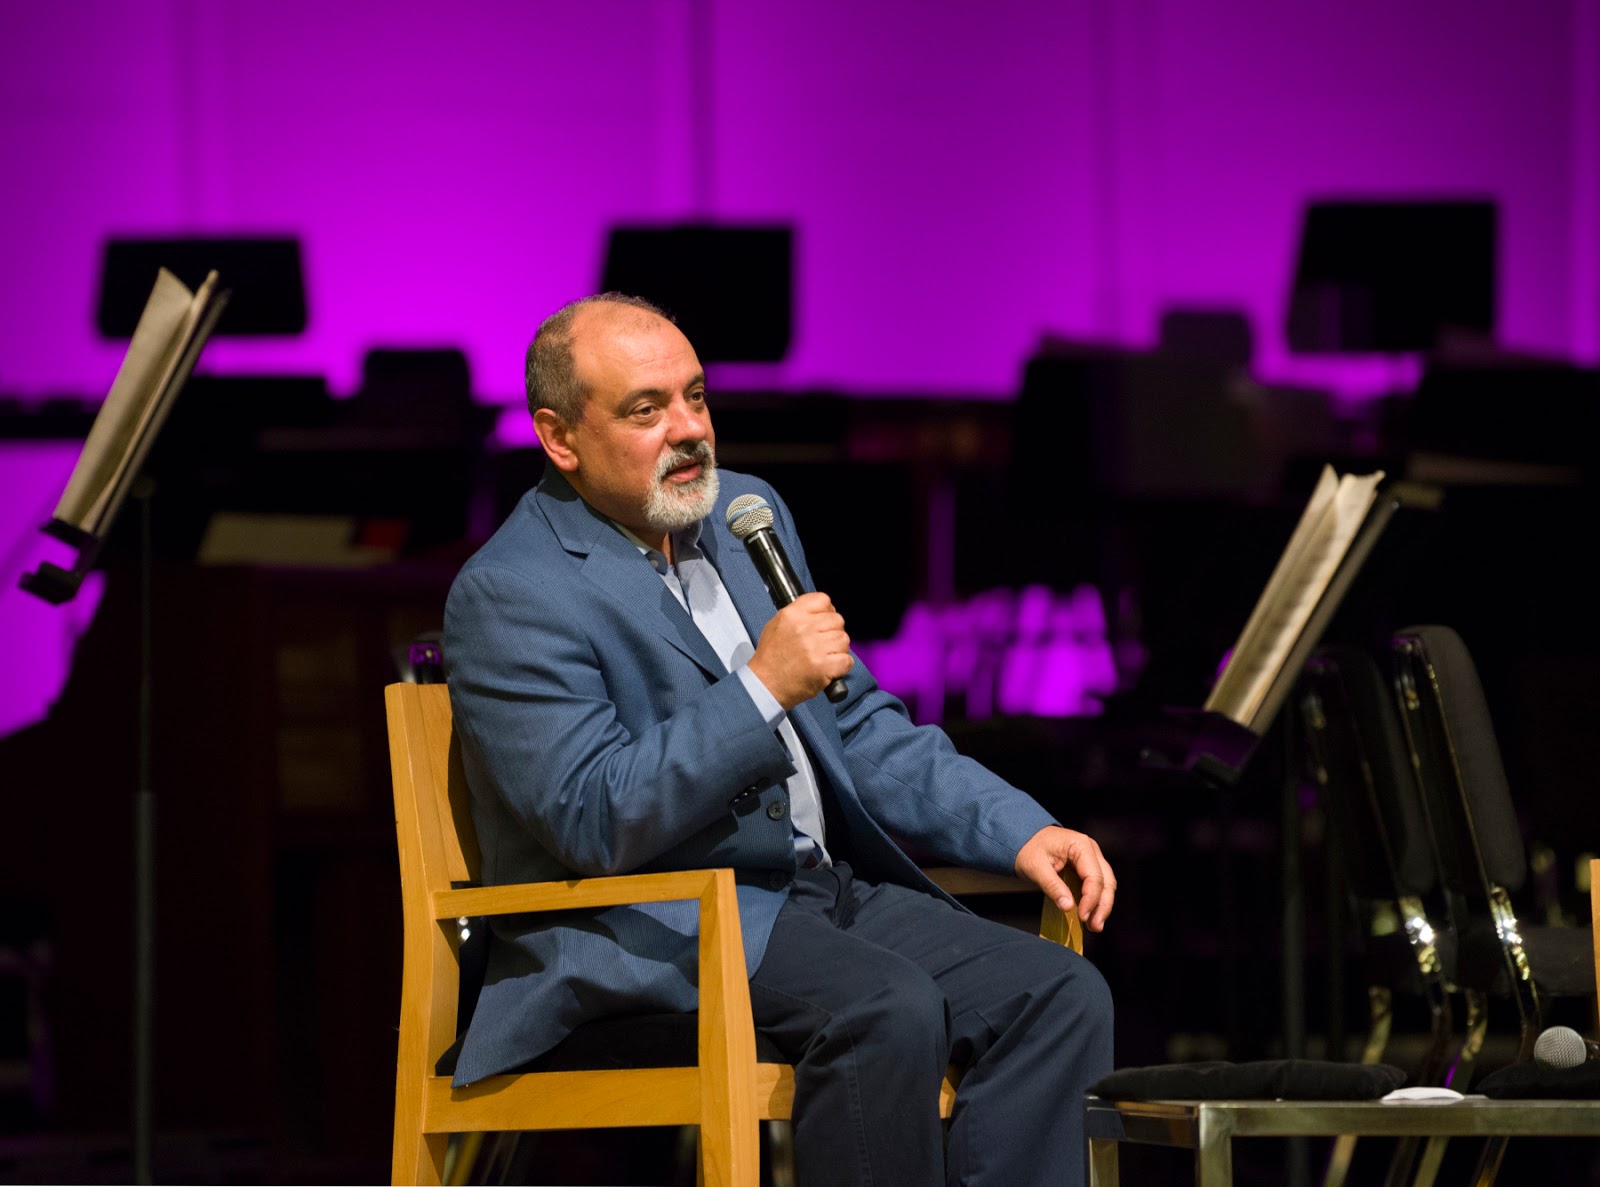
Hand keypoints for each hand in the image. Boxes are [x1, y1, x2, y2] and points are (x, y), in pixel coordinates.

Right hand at [747, 592, 852, 709]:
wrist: (766, 685)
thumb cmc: (770, 658)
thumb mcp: (776, 625)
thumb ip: (798, 613)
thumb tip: (821, 610)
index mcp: (792, 615)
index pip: (823, 600)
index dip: (827, 611)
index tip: (824, 621)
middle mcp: (804, 628)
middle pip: (837, 620)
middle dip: (833, 632)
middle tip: (823, 643)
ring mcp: (815, 648)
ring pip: (844, 639)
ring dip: (838, 649)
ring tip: (825, 657)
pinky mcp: (824, 667)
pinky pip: (847, 660)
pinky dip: (842, 666)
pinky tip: (829, 668)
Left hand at [1014, 825, 1115, 932]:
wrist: (1023, 838)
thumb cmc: (1029, 849)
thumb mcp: (1035, 867)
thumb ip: (1052, 886)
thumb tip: (1068, 906)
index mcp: (1081, 846)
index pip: (1094, 877)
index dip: (1091, 899)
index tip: (1082, 916)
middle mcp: (1091, 850)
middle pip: (1106, 881)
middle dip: (1102, 906)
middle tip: (1095, 926)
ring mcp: (1091, 858)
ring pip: (1105, 884)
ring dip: (1102, 906)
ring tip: (1095, 925)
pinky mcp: (1087, 867)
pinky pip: (1097, 885)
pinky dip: (1095, 901)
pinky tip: (1090, 915)